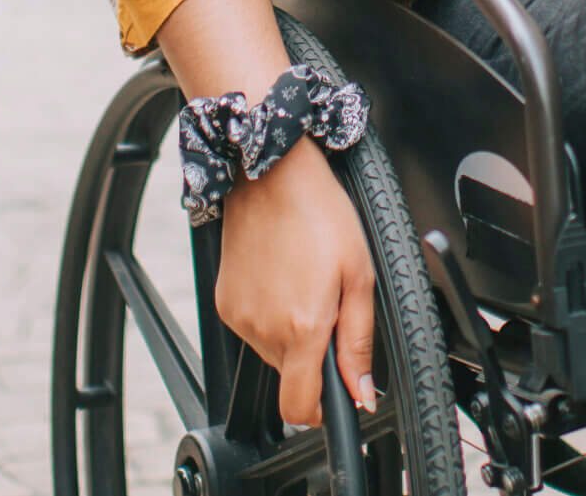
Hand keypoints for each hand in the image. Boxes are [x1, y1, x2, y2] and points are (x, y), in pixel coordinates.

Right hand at [214, 140, 377, 429]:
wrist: (269, 175)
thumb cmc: (319, 214)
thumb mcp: (358, 276)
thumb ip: (358, 342)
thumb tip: (361, 392)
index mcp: (302, 327)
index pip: (301, 408)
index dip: (322, 410)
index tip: (336, 391)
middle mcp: (264, 329)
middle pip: (290, 378)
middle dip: (313, 356)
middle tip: (327, 306)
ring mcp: (239, 317)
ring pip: (272, 354)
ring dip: (291, 335)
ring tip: (303, 284)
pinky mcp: (224, 303)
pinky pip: (252, 330)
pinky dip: (269, 317)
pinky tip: (281, 279)